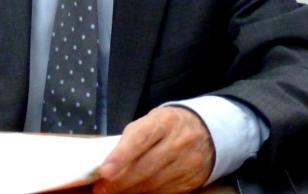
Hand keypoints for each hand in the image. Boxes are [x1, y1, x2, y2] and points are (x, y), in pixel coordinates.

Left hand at [94, 106, 214, 193]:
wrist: (205, 132)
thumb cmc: (167, 125)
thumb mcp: (150, 121)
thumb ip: (132, 139)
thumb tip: (108, 164)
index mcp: (165, 121)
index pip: (141, 138)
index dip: (121, 156)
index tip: (105, 170)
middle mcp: (179, 141)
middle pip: (146, 166)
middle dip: (121, 180)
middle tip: (102, 187)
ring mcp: (187, 162)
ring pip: (154, 183)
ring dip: (130, 190)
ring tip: (112, 191)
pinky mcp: (191, 181)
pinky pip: (164, 191)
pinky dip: (146, 193)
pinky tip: (133, 192)